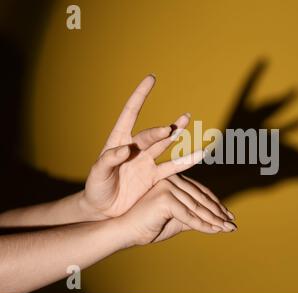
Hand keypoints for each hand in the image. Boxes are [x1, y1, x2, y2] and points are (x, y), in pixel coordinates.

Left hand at [81, 75, 200, 219]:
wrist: (104, 208)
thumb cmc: (96, 188)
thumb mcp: (97, 175)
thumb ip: (108, 161)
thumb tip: (124, 150)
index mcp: (118, 141)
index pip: (130, 113)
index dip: (140, 96)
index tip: (151, 78)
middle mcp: (135, 148)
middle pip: (150, 134)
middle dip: (159, 131)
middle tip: (168, 130)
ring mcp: (147, 161)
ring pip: (164, 144)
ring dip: (175, 132)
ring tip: (186, 118)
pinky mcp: (155, 176)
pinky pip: (173, 167)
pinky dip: (187, 161)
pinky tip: (200, 153)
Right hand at [118, 175, 236, 244]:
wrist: (126, 232)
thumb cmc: (149, 227)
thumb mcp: (178, 220)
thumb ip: (194, 216)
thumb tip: (216, 221)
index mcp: (173, 180)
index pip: (200, 192)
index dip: (215, 205)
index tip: (228, 216)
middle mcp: (171, 179)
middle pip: (201, 198)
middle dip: (218, 213)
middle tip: (231, 224)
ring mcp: (167, 186)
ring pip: (197, 206)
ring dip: (214, 220)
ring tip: (227, 228)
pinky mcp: (164, 197)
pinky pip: (188, 215)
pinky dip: (202, 224)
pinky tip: (214, 231)